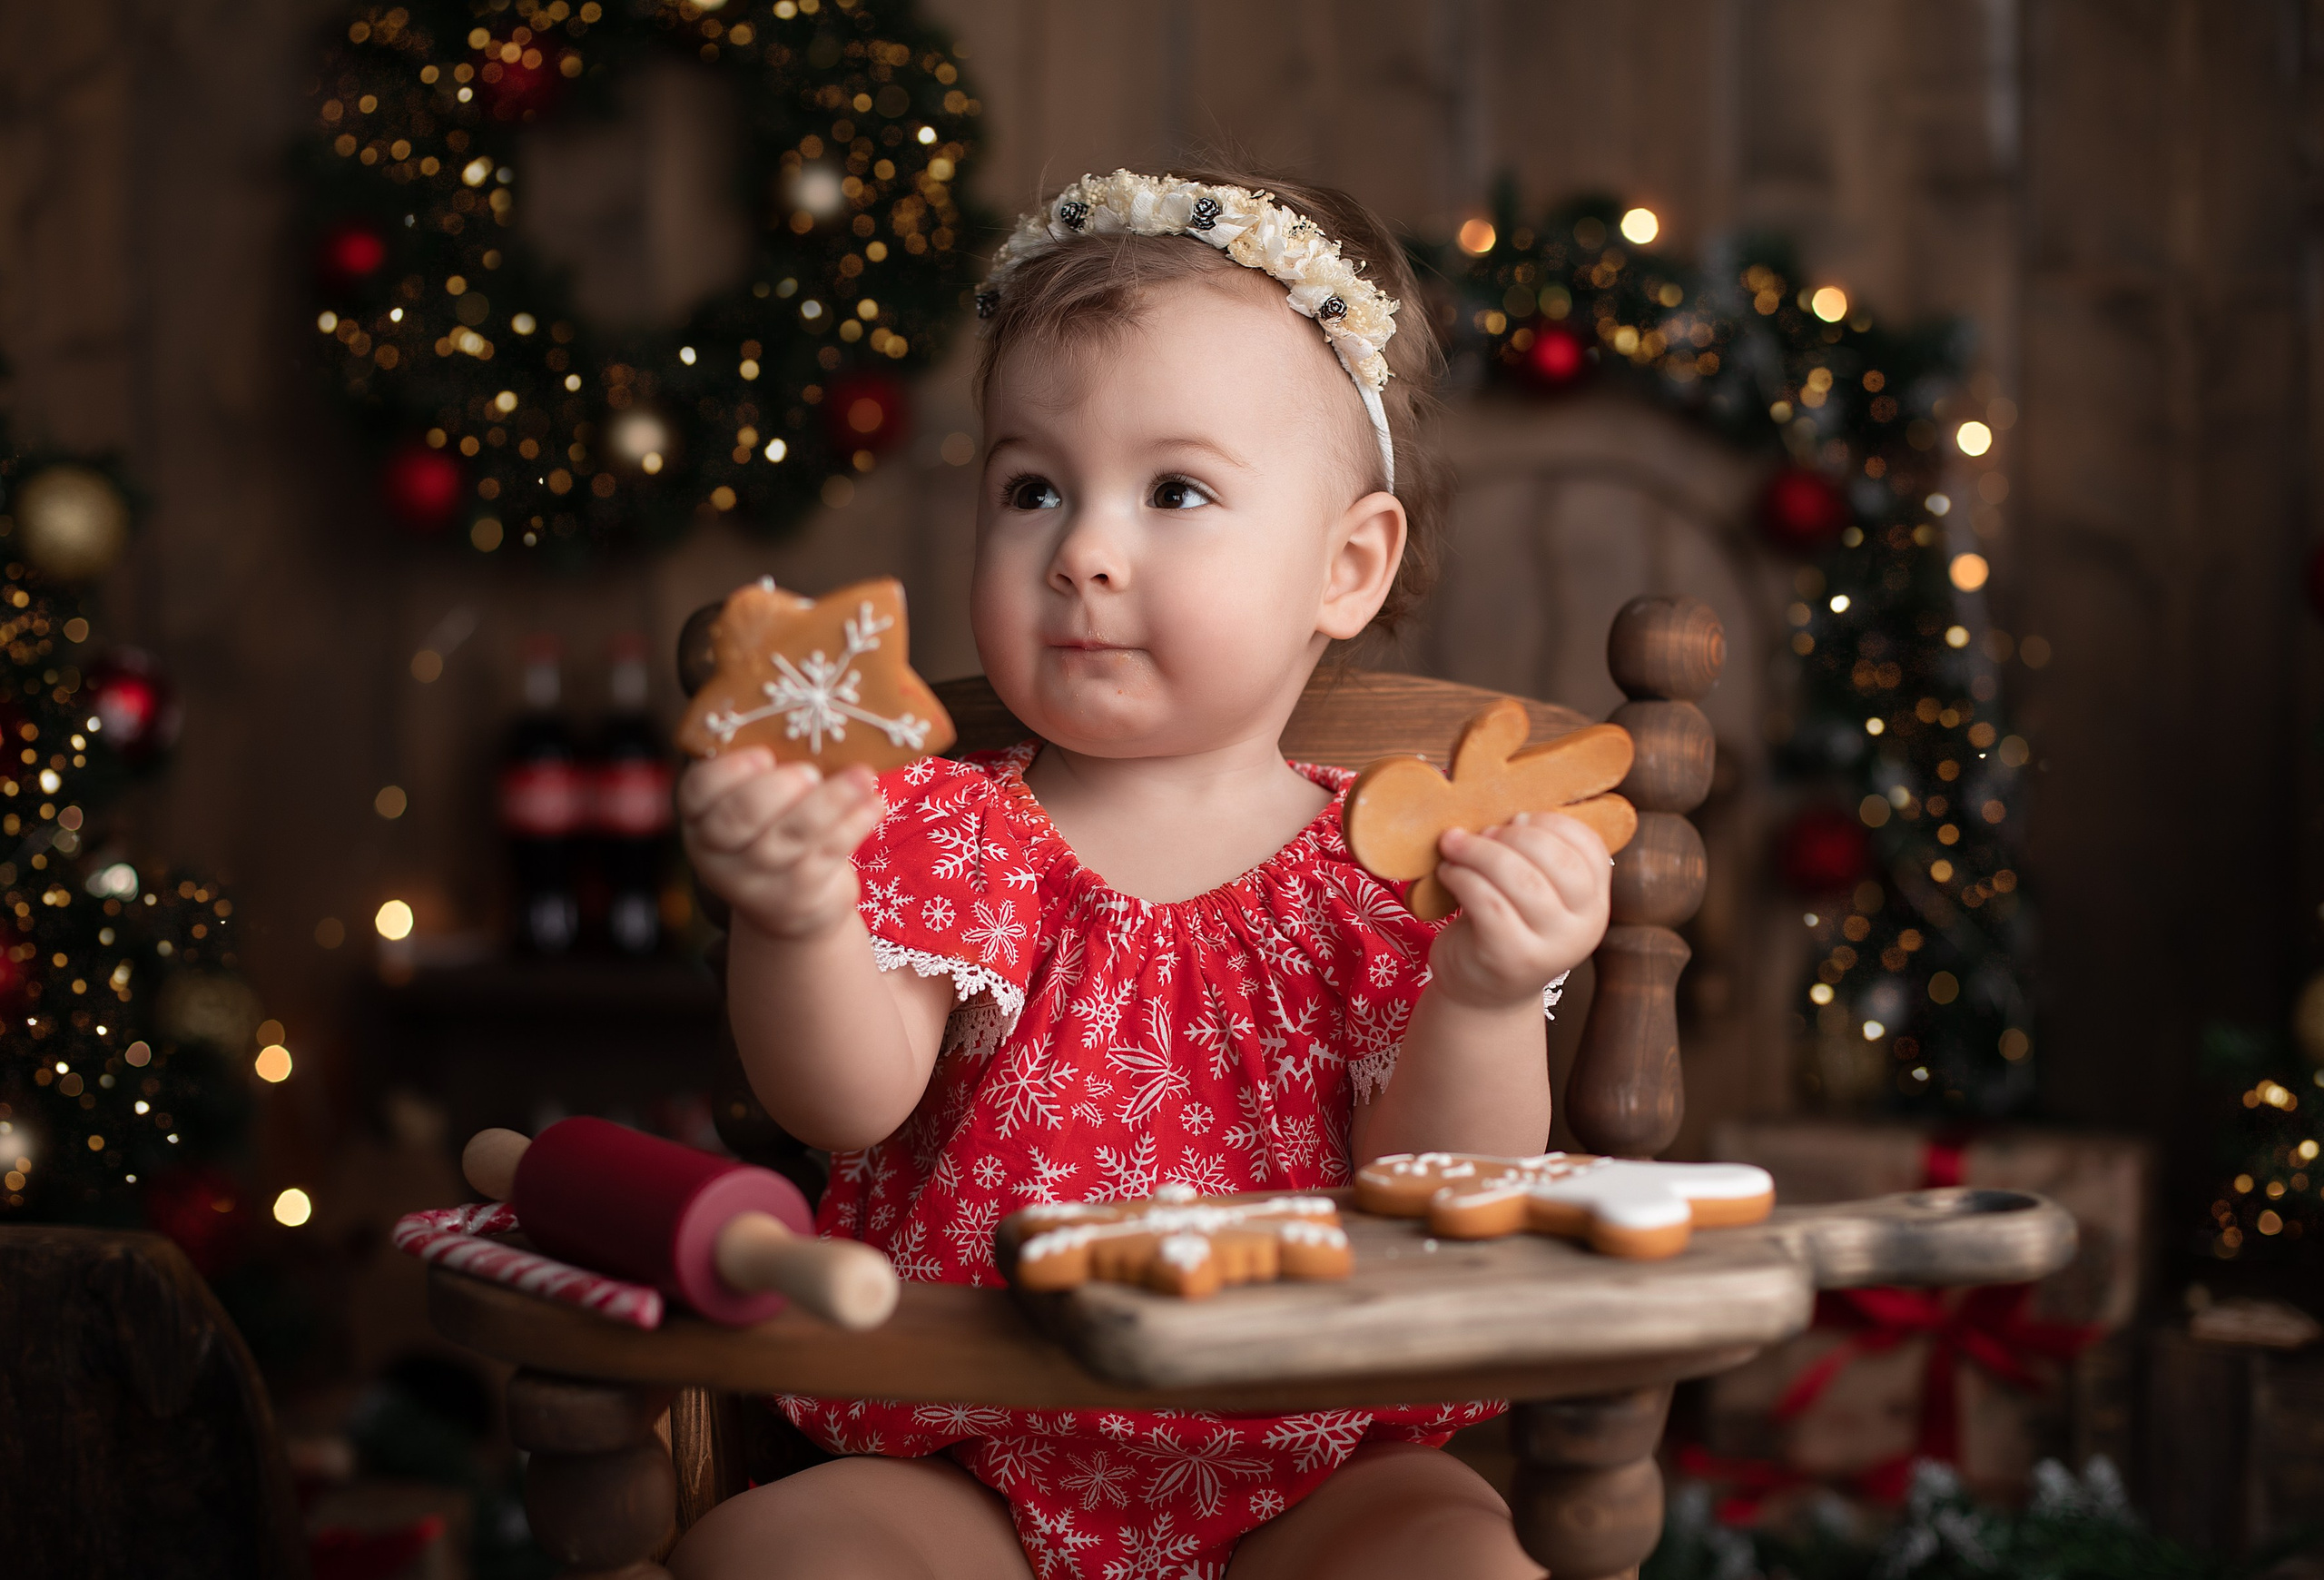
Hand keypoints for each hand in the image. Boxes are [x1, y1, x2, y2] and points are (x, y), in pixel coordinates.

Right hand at [678, 749, 884, 939]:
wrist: (788, 900)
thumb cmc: (771, 826)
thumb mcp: (755, 798)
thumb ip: (766, 764)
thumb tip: (813, 705)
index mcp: (700, 816)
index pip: (697, 792)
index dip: (727, 772)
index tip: (763, 754)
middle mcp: (719, 853)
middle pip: (739, 820)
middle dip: (777, 790)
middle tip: (810, 771)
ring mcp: (757, 880)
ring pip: (791, 837)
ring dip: (831, 801)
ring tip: (862, 776)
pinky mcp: (798, 895)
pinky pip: (827, 854)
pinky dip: (854, 825)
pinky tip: (874, 803)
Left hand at [1426, 812, 1611, 1009]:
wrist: (1482, 996)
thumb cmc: (1505, 929)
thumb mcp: (1533, 896)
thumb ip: (1534, 859)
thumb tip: (1503, 807)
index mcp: (1594, 904)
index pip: (1590, 848)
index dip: (1552, 823)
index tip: (1516, 817)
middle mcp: (1583, 928)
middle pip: (1557, 860)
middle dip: (1512, 835)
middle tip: (1481, 833)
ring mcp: (1550, 948)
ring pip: (1520, 879)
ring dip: (1479, 852)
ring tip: (1454, 847)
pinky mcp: (1510, 959)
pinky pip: (1488, 902)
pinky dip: (1462, 877)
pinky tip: (1448, 873)